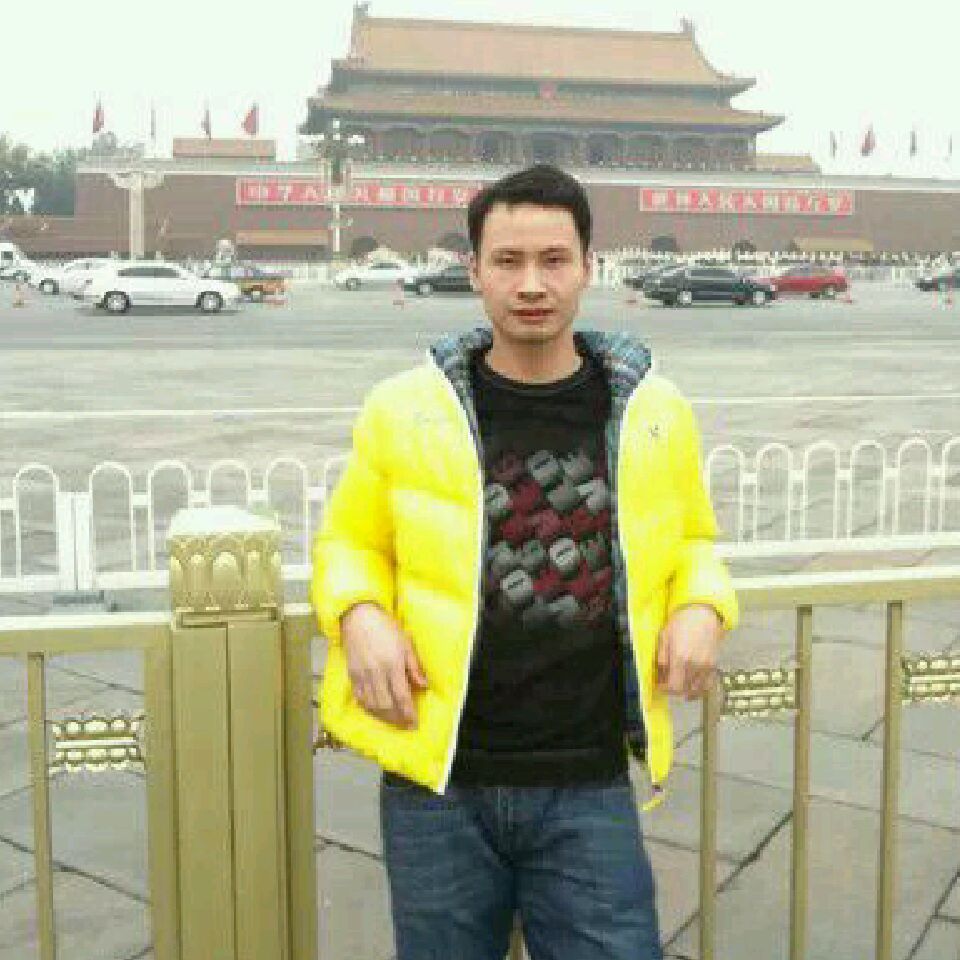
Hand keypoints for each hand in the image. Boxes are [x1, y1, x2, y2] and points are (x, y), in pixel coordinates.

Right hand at [341, 603, 427, 728]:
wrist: (358, 616)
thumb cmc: (385, 627)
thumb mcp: (406, 643)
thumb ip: (414, 666)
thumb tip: (424, 685)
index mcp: (392, 664)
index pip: (402, 696)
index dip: (408, 713)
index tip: (414, 723)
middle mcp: (376, 672)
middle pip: (386, 705)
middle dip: (397, 719)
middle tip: (405, 725)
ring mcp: (362, 675)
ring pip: (372, 705)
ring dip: (384, 717)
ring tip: (393, 721)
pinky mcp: (352, 674)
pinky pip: (360, 698)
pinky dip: (369, 709)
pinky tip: (376, 712)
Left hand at [656, 604, 723, 700]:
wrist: (703, 613)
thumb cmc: (681, 622)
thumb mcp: (664, 637)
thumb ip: (661, 659)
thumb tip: (659, 677)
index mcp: (680, 659)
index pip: (674, 688)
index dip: (665, 689)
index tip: (660, 684)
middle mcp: (695, 666)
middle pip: (684, 691)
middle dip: (673, 689)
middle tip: (667, 681)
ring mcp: (706, 667)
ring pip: (696, 690)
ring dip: (685, 689)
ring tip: (679, 680)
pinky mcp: (713, 665)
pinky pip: (706, 685)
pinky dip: (698, 688)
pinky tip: (691, 684)